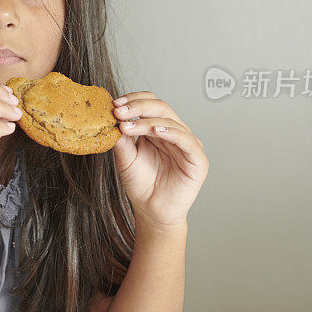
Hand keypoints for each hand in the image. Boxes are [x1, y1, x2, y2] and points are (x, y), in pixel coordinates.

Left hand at [111, 91, 208, 231]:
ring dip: (147, 121)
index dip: (134, 100)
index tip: (114, 104)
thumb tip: (114, 117)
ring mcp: (187, 144)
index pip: (150, 103)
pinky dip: (171, 132)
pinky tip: (155, 131)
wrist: (151, 211)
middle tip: (119, 112)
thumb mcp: (126, 157)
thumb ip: (122, 138)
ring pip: (171, 121)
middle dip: (138, 107)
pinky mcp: (197, 159)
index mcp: (158, 128)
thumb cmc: (141, 184)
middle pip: (161, 107)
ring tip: (128, 126)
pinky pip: (187, 140)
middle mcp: (174, 132)